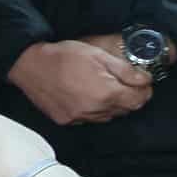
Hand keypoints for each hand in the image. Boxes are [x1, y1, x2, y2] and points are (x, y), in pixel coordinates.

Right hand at [9, 40, 152, 126]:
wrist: (30, 65)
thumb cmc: (63, 56)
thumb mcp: (98, 55)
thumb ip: (125, 70)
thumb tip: (145, 80)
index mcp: (107, 93)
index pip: (138, 100)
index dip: (144, 91)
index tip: (141, 83)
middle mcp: (95, 110)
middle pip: (124, 110)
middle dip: (127, 97)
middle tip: (120, 82)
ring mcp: (80, 117)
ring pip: (107, 116)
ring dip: (109, 105)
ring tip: (99, 87)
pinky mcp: (67, 120)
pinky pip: (88, 119)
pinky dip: (91, 109)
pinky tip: (82, 95)